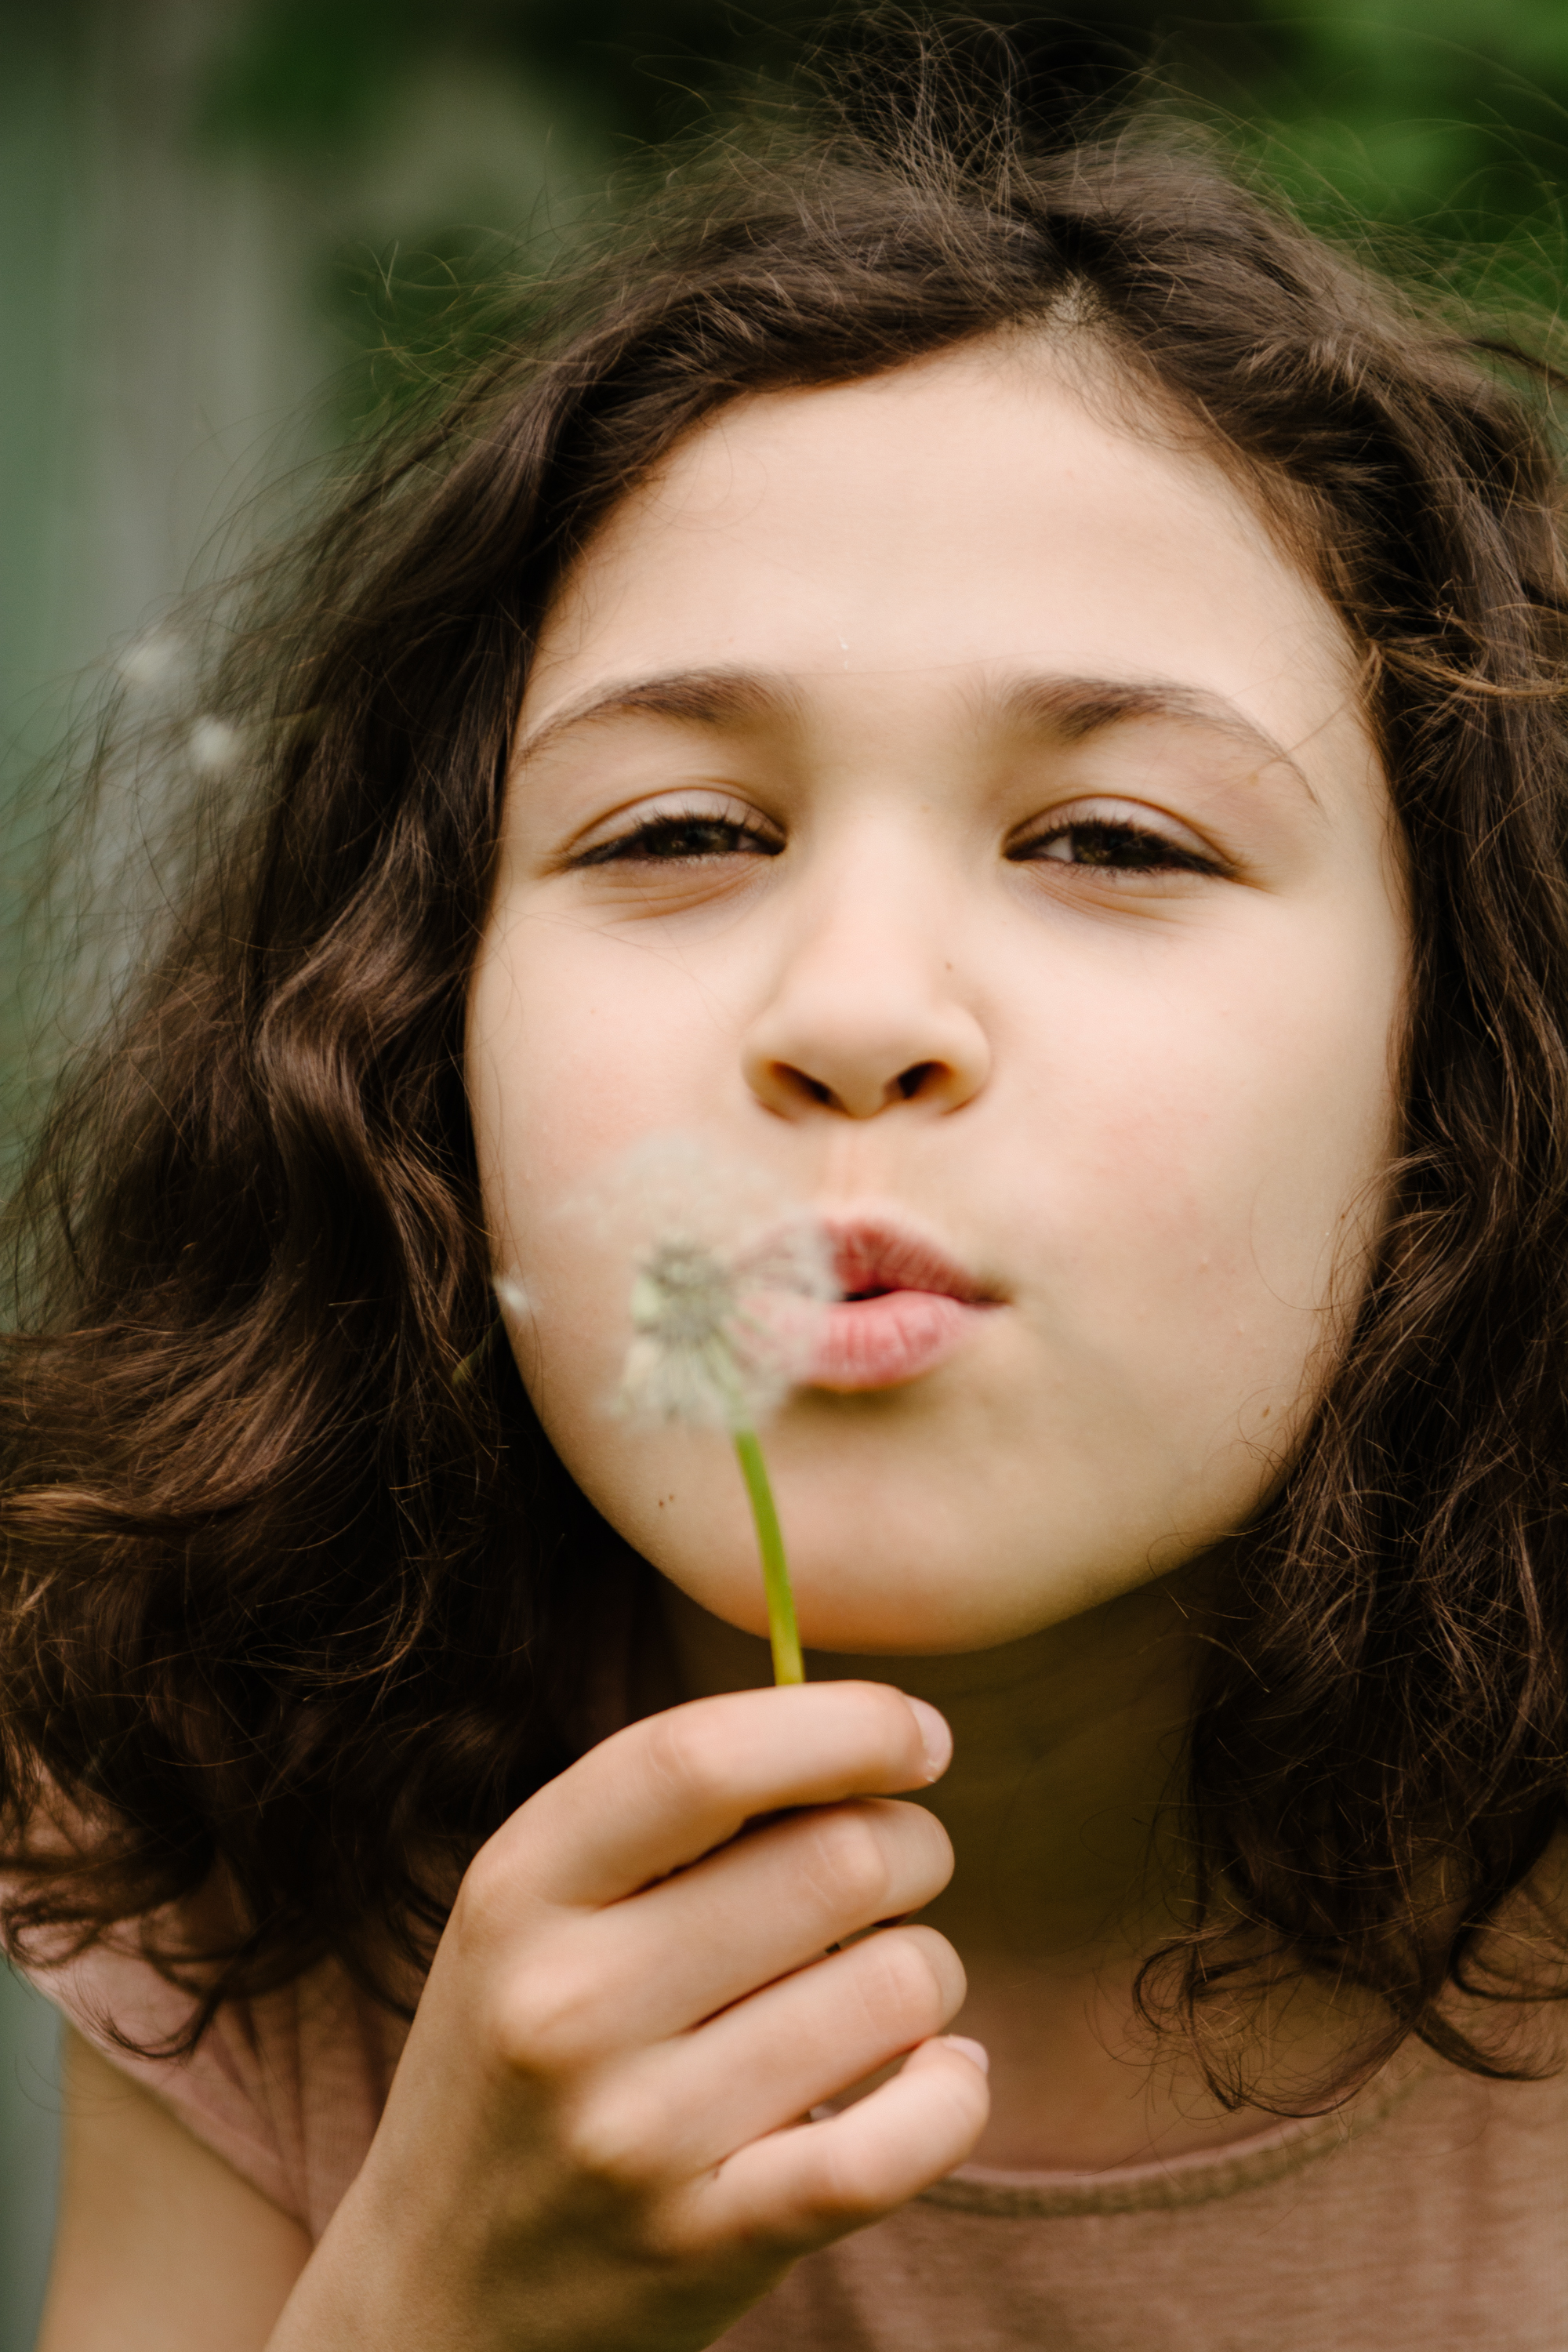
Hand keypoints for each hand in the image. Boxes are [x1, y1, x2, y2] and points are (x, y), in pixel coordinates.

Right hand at [271, 1681, 986, 2351]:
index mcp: (519, 1888)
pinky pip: (905, 2140)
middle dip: (913, 1845)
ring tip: (880, 1994)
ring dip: (928, 1973)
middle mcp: (565, 2004)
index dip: (844, 1725)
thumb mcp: (537, 1912)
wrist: (437, 2299)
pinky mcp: (711, 2245)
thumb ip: (672, 1812)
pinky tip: (939, 2076)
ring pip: (897, 1985)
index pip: (700, 1759)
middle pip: (837, 1858)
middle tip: (897, 1872)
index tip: (916, 1733)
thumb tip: (874, 1735)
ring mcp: (635, 2137)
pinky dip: (955, 2092)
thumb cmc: (526, 2057)